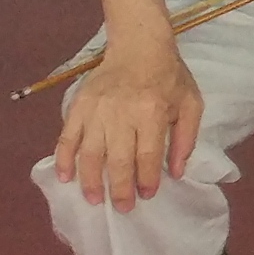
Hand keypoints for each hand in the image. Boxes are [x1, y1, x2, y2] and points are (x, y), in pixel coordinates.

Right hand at [54, 34, 200, 207]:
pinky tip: (65, 177)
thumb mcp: (190, 103)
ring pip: (89, 153)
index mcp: (151, 111)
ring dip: (90, 180)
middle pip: (116, 159)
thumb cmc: (169, 76)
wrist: (139, 46)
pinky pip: (67, 137)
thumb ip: (185, 138)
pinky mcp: (78, 106)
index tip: (147, 195)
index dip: (146, 179)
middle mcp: (120, 113)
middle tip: (122, 208)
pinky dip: (63, 159)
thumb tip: (176, 172)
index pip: (146, 155)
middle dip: (119, 188)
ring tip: (94, 200)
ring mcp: (96, 110)